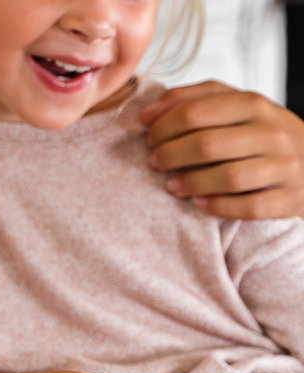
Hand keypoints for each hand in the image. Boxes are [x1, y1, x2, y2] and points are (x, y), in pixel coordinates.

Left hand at [141, 81, 303, 219]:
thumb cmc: (263, 138)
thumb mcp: (240, 110)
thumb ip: (200, 101)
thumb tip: (150, 113)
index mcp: (255, 105)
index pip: (198, 111)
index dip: (164, 125)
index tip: (148, 135)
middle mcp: (273, 133)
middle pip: (208, 144)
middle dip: (171, 154)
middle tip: (154, 161)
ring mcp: (284, 167)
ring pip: (229, 177)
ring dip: (192, 183)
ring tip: (172, 185)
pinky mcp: (289, 198)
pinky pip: (249, 207)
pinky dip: (219, 206)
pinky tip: (199, 204)